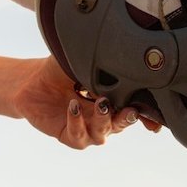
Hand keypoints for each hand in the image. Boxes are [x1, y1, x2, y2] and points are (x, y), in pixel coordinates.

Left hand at [10, 57, 145, 148]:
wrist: (31, 81)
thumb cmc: (60, 70)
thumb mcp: (84, 62)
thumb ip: (105, 61)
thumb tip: (128, 50)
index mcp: (113, 102)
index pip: (135, 110)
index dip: (148, 116)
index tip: (154, 115)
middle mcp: (102, 118)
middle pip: (122, 124)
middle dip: (127, 118)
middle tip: (129, 108)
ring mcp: (86, 129)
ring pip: (102, 134)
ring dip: (104, 120)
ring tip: (101, 103)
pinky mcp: (69, 135)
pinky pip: (78, 136)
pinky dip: (77, 121)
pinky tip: (73, 105)